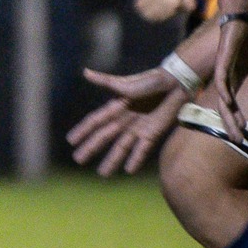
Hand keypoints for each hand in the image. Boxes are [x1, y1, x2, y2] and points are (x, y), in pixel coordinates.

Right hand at [67, 65, 186, 175]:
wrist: (177, 84)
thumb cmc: (151, 80)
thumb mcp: (127, 83)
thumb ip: (106, 82)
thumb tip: (85, 73)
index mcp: (115, 108)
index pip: (95, 122)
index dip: (83, 131)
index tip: (70, 141)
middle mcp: (124, 120)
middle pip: (104, 137)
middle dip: (91, 149)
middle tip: (78, 161)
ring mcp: (138, 128)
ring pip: (121, 147)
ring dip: (112, 160)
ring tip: (102, 174)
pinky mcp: (153, 133)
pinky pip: (142, 149)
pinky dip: (135, 159)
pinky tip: (129, 171)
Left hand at [210, 17, 247, 139]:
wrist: (243, 22)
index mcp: (233, 81)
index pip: (231, 106)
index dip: (235, 121)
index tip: (242, 137)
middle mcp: (225, 80)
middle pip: (225, 107)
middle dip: (231, 124)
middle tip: (237, 141)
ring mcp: (223, 72)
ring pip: (223, 98)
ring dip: (228, 114)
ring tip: (235, 127)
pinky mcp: (223, 62)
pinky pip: (222, 79)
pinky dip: (225, 91)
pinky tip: (227, 101)